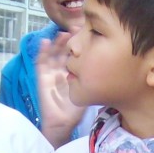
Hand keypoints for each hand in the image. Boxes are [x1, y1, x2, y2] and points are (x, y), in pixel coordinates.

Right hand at [37, 33, 86, 148]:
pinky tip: (45, 42)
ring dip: (57, 43)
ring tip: (63, 34)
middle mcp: (62, 69)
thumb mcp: (89, 91)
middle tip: (77, 29)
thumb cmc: (76, 111)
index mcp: (74, 72)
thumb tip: (113, 68)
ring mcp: (51, 72)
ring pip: (54, 52)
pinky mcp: (42, 77)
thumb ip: (96, 81)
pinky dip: (41, 51)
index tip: (88, 33)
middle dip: (71, 39)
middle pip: (66, 50)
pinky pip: (40, 62)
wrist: (62, 123)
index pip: (77, 53)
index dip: (82, 43)